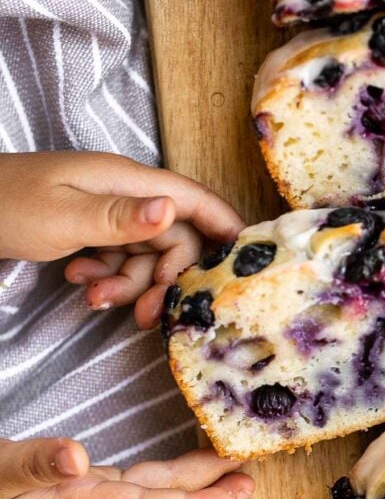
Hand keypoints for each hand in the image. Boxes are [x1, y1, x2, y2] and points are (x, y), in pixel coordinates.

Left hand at [0, 151, 242, 328]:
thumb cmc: (5, 204)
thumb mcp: (64, 217)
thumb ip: (121, 218)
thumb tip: (172, 210)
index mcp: (127, 181)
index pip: (193, 198)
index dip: (225, 225)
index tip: (247, 261)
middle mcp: (125, 195)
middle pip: (173, 239)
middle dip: (165, 280)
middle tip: (147, 317)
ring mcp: (108, 213)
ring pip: (146, 257)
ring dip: (129, 285)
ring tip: (94, 298)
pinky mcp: (92, 231)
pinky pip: (120, 260)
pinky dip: (108, 279)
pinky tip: (81, 285)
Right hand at [0, 436, 253, 498]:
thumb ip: (31, 465)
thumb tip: (77, 458)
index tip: (233, 496)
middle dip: (210, 494)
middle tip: (250, 477)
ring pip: (155, 492)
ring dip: (196, 482)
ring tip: (233, 469)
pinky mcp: (81, 489)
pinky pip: (140, 484)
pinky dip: (170, 474)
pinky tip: (186, 463)